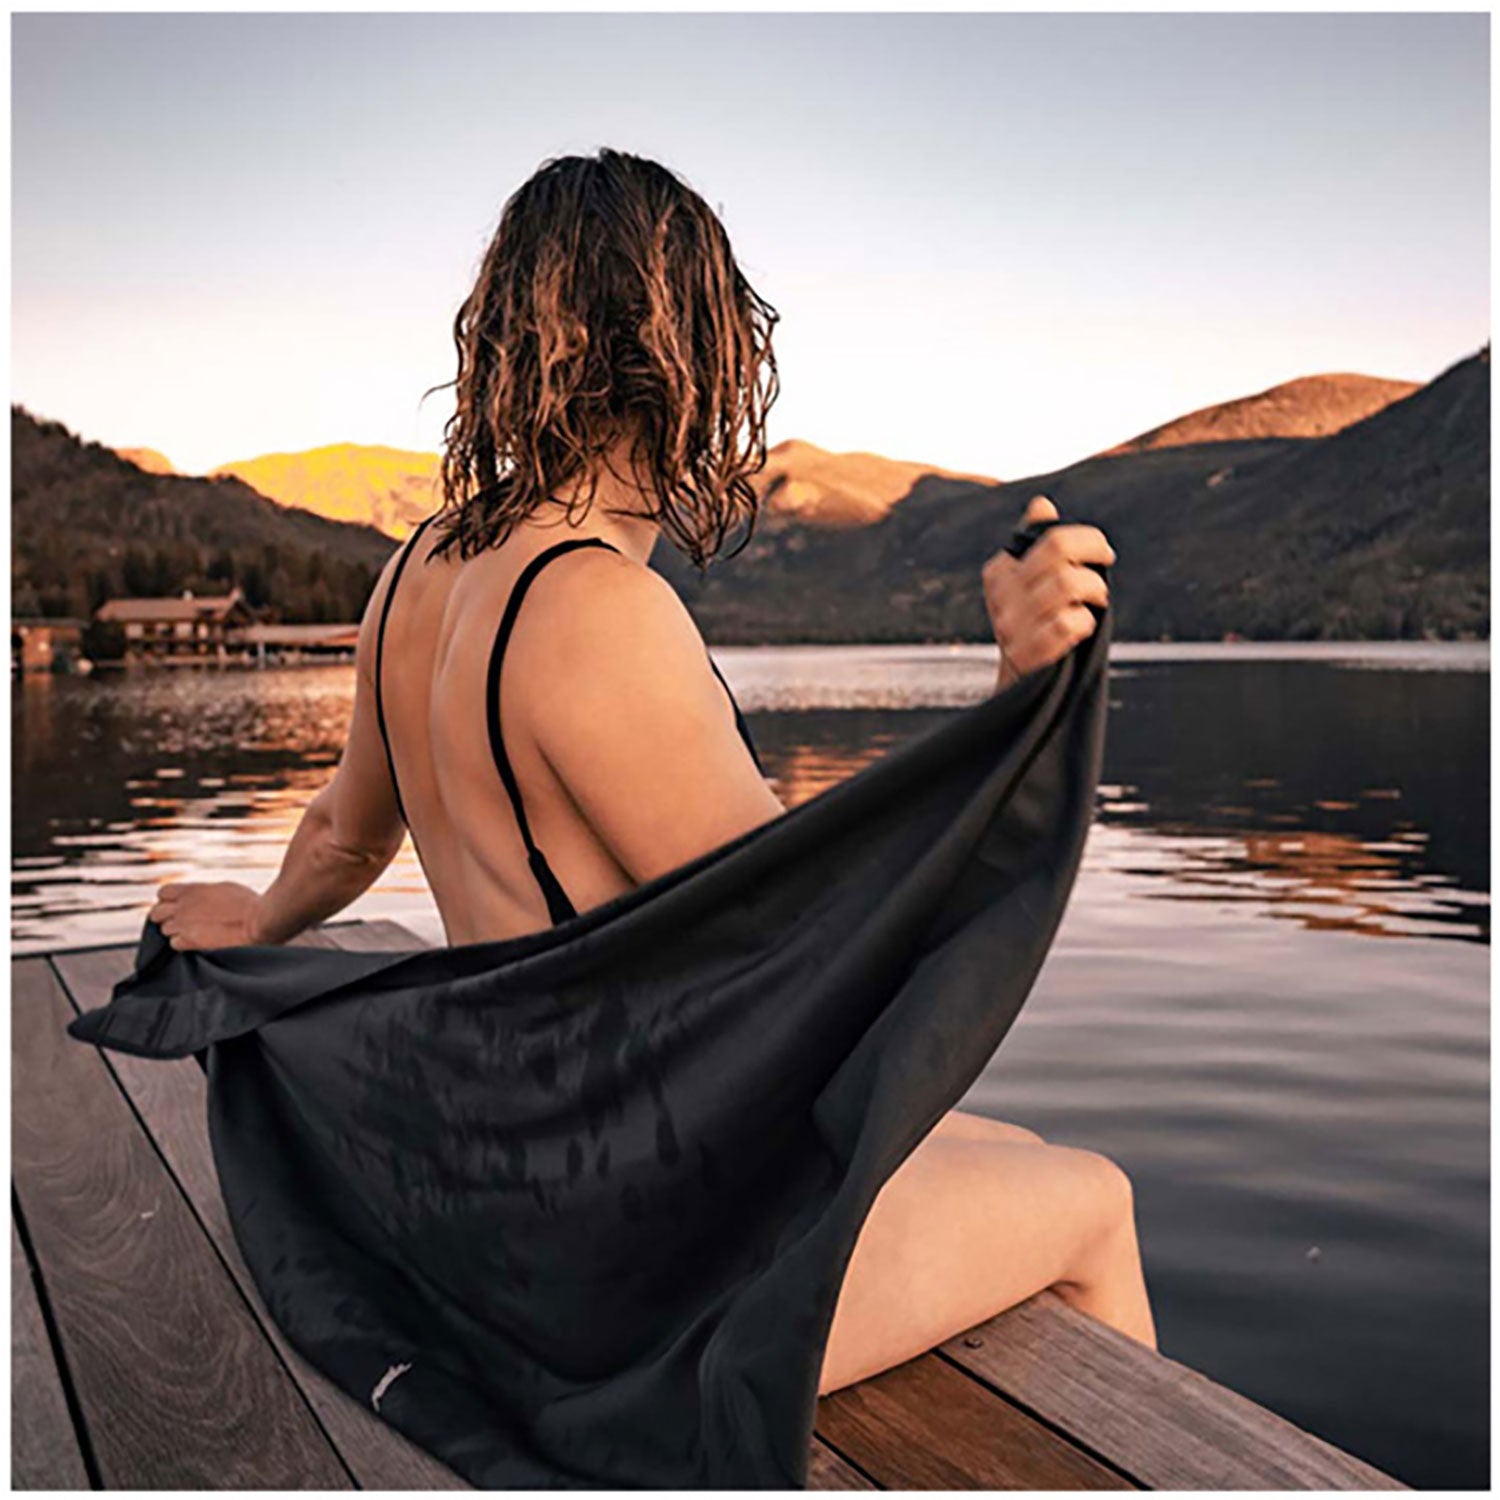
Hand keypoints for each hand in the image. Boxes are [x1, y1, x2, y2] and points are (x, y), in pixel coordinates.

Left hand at [148, 880, 265, 950]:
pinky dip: (182, 944)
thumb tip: (198, 897)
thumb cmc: (248, 903)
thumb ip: (204, 893)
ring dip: (175, 931)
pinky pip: (174, 944)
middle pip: (156, 913)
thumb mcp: (223, 888)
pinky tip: (196, 942)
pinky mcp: (191, 942)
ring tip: (192, 932)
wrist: (258, 921)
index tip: (178, 904)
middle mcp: (182, 907)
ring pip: (164, 930)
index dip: (168, 900)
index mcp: (191, 890)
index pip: (162, 893)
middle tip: (181, 920)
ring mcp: (184, 925)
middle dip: (166, 917)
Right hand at [984, 496, 1113, 688]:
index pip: (1050, 536)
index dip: (1088, 540)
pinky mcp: (1026, 654)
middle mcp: (1000, 596)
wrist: (1020, 688)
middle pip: (1059, 551)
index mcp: (1000, 571)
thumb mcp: (1028, 585)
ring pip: (1068, 584)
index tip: (1102, 552)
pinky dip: (1085, 625)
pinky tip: (1081, 631)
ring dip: (1094, 593)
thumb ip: (1034, 545)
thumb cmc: (1034, 628)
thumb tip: (1041, 505)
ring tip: (1094, 604)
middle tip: (1105, 569)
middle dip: (1094, 556)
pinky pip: (1069, 624)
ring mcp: (1010, 626)